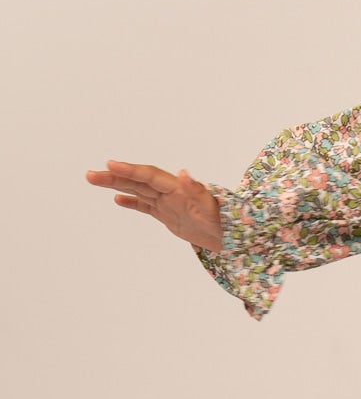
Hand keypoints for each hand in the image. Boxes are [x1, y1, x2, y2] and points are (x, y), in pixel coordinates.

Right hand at [84, 159, 223, 253]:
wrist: (230, 234)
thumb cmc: (223, 220)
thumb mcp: (210, 207)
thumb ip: (196, 190)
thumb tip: (184, 173)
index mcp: (177, 188)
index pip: (149, 175)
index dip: (130, 170)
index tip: (110, 164)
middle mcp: (169, 192)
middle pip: (138, 181)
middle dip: (114, 176)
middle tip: (91, 174)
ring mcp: (167, 203)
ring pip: (137, 190)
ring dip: (117, 185)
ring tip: (95, 179)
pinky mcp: (167, 214)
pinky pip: (145, 205)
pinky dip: (131, 201)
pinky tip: (117, 198)